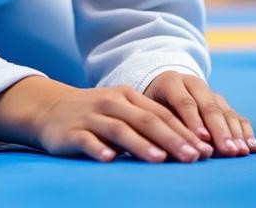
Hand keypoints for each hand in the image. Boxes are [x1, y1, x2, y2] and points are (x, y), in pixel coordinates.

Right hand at [33, 84, 213, 162]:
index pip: (162, 114)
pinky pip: (87, 139)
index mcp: (128, 96)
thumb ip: (148, 126)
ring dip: (141, 144)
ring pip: (120, 129)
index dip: (185, 132)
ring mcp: (91, 116)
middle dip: (172, 139)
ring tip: (160, 159)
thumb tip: (188, 148)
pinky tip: (111, 159)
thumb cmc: (96, 115)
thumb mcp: (122, 112)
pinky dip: (99, 148)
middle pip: (146, 120)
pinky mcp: (71, 131)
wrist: (49, 109)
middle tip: (193, 156)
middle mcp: (112, 103)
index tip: (205, 150)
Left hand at [143, 71, 255, 156]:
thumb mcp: (146, 109)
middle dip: (219, 131)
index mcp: (170, 82)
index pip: (184, 102)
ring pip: (225, 111)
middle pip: (209, 107)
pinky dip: (245, 132)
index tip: (202, 139)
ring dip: (235, 133)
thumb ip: (156, 125)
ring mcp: (210, 92)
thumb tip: (167, 149)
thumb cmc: (147, 106)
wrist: (160, 86)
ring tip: (241, 151)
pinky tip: (252, 147)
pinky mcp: (222, 103)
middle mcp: (193, 84)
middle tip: (228, 150)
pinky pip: (236, 116)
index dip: (193, 121)